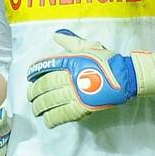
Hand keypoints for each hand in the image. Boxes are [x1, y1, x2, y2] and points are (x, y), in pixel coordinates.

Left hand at [26, 30, 154, 128]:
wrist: (125, 77)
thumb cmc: (108, 61)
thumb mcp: (90, 46)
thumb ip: (71, 42)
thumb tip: (56, 35)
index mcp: (70, 61)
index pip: (46, 65)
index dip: (34, 71)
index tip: (30, 76)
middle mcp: (70, 77)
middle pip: (45, 85)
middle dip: (34, 91)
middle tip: (30, 95)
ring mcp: (75, 93)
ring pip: (50, 101)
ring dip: (40, 106)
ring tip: (36, 109)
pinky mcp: (81, 108)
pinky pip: (62, 115)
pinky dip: (52, 119)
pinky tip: (47, 120)